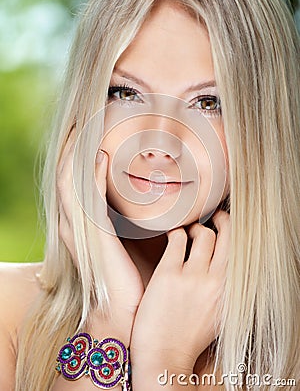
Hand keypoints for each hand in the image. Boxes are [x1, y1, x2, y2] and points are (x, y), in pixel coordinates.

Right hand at [57, 130, 143, 340]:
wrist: (126, 312)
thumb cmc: (132, 278)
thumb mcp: (131, 241)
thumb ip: (132, 217)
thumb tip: (151, 197)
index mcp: (85, 224)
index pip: (75, 181)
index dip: (79, 155)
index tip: (90, 133)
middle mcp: (77, 225)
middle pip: (67, 176)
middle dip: (73, 148)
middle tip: (83, 123)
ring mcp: (82, 231)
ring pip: (71, 182)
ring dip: (79, 154)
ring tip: (87, 130)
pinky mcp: (94, 238)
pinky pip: (88, 199)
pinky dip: (95, 176)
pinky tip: (103, 157)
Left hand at [130, 211, 229, 371]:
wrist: (164, 356)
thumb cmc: (190, 337)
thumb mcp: (218, 314)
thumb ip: (223, 289)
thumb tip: (223, 266)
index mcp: (229, 290)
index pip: (240, 250)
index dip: (234, 234)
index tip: (227, 227)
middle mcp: (215, 280)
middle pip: (226, 235)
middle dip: (221, 219)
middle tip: (213, 216)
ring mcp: (192, 276)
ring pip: (202, 233)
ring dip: (195, 227)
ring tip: (188, 231)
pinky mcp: (168, 274)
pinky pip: (176, 239)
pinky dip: (175, 233)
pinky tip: (171, 237)